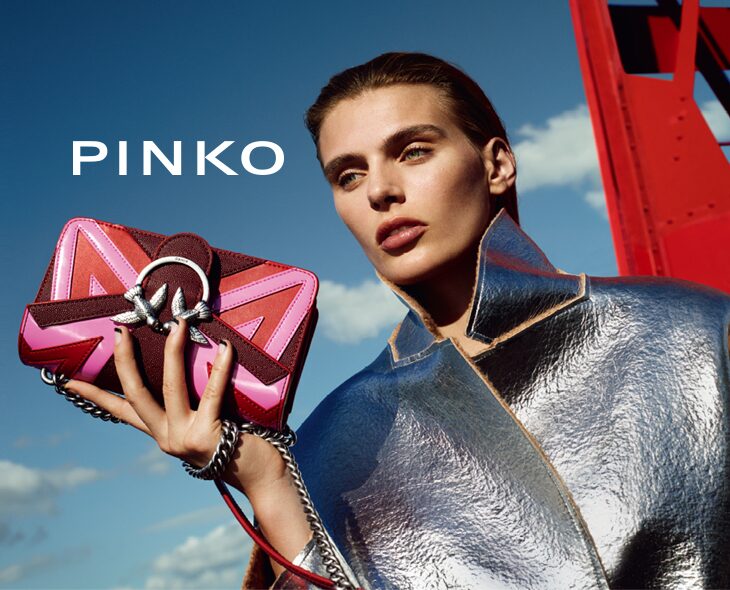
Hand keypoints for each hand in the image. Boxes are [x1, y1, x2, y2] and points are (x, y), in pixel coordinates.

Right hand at [65, 319, 311, 568]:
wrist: (261, 478)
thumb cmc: (239, 443)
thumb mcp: (205, 423)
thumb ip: (192, 401)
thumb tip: (196, 356)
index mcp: (162, 433)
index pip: (121, 410)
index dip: (94, 394)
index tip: (67, 379)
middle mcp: (167, 437)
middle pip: (136, 395)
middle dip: (124, 362)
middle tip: (119, 332)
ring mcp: (185, 438)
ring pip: (169, 389)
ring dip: (172, 353)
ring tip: (177, 325)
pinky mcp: (208, 435)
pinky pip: (211, 394)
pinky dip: (218, 368)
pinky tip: (224, 347)